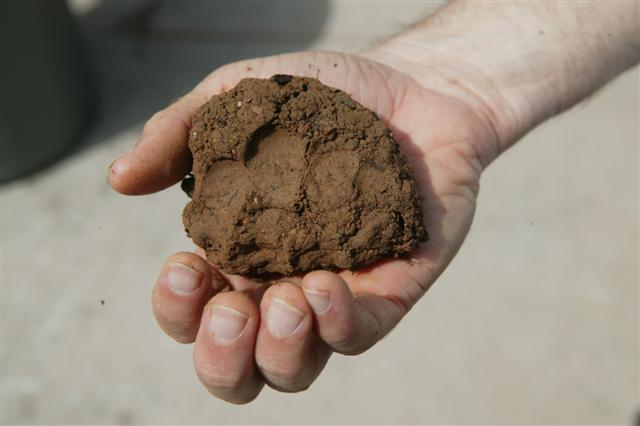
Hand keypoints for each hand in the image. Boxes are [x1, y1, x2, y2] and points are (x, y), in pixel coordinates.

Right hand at [108, 50, 498, 402]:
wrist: (410, 90)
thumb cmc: (321, 98)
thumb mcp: (239, 99)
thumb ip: (179, 132)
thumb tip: (119, 177)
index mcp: (238, 254)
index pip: (193, 312)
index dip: (176, 308)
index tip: (181, 263)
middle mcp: (281, 286)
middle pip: (240, 366)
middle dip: (222, 356)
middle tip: (230, 309)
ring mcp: (336, 296)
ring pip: (296, 369)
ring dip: (278, 352)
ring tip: (283, 301)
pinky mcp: (389, 292)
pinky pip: (359, 336)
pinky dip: (336, 323)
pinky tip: (323, 284)